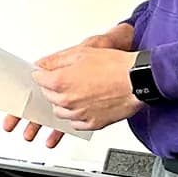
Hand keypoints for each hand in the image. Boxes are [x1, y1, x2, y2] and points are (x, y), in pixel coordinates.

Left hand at [6, 24, 137, 145]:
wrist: (139, 80)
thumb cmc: (114, 66)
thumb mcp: (81, 53)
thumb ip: (56, 60)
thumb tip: (41, 64)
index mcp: (60, 82)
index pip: (38, 79)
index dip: (44, 73)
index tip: (47, 72)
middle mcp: (67, 101)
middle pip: (48, 96)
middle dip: (53, 87)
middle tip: (66, 79)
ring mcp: (80, 114)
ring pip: (60, 111)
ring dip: (64, 102)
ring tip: (77, 91)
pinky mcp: (93, 123)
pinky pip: (76, 123)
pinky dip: (77, 115)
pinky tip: (86, 105)